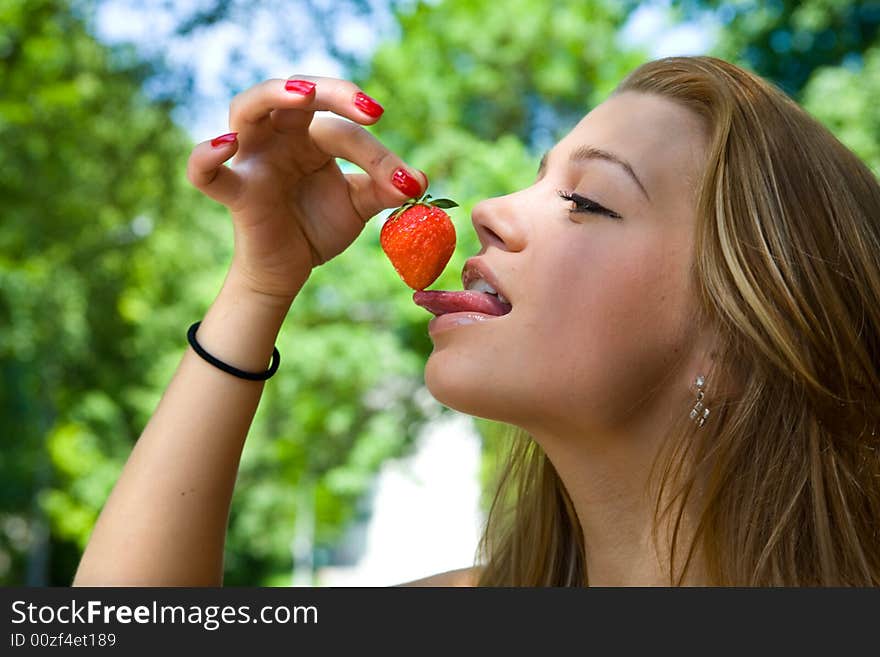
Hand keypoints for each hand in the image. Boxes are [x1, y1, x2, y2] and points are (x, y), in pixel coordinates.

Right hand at [186, 76, 426, 302]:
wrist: (289, 271)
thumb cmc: (318, 226)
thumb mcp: (358, 204)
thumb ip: (385, 189)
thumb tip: (419, 181)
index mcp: (309, 136)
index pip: (343, 131)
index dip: (377, 155)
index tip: (408, 181)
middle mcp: (277, 137)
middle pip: (293, 93)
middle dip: (331, 92)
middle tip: (370, 110)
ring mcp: (252, 160)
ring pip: (247, 108)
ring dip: (274, 94)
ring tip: (304, 93)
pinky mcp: (236, 192)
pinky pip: (206, 172)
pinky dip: (207, 155)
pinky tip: (226, 145)